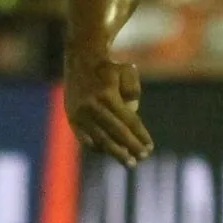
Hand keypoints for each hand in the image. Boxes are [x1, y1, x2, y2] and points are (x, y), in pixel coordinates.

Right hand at [65, 47, 151, 165]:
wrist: (80, 60)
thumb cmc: (109, 68)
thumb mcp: (127, 71)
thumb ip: (133, 91)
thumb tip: (132, 113)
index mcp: (107, 95)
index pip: (129, 121)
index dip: (140, 135)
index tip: (150, 147)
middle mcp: (92, 106)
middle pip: (116, 133)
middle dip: (131, 147)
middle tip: (143, 158)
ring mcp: (80, 114)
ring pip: (100, 139)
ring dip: (116, 153)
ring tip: (130, 163)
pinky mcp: (72, 119)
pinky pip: (85, 139)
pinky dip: (98, 148)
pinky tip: (110, 152)